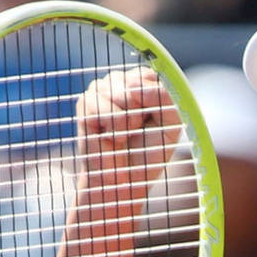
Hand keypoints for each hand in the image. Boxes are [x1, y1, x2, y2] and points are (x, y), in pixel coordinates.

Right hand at [76, 67, 180, 202]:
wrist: (124, 180)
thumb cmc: (148, 153)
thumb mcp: (170, 124)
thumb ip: (164, 98)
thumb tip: (133, 87)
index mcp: (144, 83)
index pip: (154, 76)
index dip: (157, 100)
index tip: (156, 119)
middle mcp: (121, 81)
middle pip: (138, 82)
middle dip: (144, 112)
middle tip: (137, 129)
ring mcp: (101, 89)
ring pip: (124, 94)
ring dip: (129, 122)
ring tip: (124, 134)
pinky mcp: (86, 102)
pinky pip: (106, 107)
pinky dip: (114, 128)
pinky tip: (111, 136)